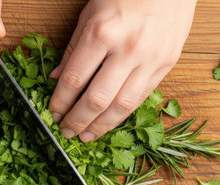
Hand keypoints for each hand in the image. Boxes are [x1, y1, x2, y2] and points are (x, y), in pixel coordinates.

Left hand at [49, 0, 196, 141]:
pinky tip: (109, 123)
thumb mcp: (90, 14)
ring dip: (101, 126)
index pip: (75, 79)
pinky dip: (122, 114)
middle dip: (77, 120)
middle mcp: (127, 49)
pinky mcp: (166, 65)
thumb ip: (73, 48)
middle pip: (97, 99)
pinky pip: (141, 98)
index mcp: (102, 32)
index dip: (60, 101)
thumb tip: (57, 78)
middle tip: (66, 132)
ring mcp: (150, 59)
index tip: (52, 112)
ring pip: (121, 106)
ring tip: (86, 136)